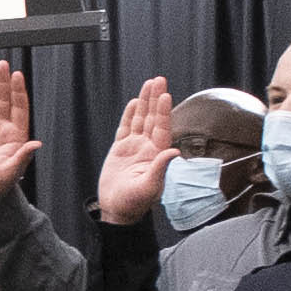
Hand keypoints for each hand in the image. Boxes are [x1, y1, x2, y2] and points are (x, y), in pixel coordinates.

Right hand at [0, 60, 38, 211]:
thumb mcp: (11, 172)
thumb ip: (22, 157)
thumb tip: (37, 144)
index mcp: (16, 135)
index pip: (19, 108)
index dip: (18, 91)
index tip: (18, 75)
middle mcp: (5, 128)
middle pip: (5, 100)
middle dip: (4, 82)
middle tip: (3, 64)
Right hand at [87, 75, 176, 224]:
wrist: (116, 210)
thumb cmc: (134, 203)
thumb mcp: (149, 188)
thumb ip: (160, 169)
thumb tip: (174, 152)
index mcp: (157, 155)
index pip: (162, 128)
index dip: (164, 111)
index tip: (165, 95)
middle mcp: (148, 148)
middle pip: (153, 118)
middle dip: (155, 98)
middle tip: (159, 80)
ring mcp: (134, 147)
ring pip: (140, 119)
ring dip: (145, 102)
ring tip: (149, 83)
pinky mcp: (120, 149)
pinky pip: (126, 128)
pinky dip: (130, 115)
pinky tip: (134, 103)